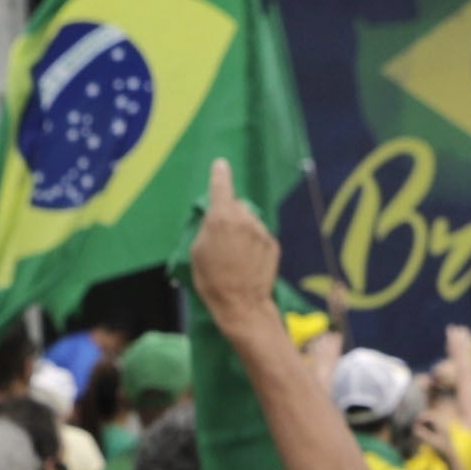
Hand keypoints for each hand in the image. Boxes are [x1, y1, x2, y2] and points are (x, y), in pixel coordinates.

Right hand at [185, 161, 279, 323]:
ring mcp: (261, 231)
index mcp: (221, 217)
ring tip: (236, 255)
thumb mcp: (197, 251)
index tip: (220, 165)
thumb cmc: (211, 280)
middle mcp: (244, 218)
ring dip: (243, 230)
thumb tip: (215, 218)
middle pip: (237, 206)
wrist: (242, 305)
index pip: (221, 186)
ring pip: (250, 221)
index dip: (219, 174)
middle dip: (230, 214)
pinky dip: (254, 243)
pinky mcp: (273, 243)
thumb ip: (207, 227)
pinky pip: (260, 236)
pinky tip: (249, 262)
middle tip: (223, 237)